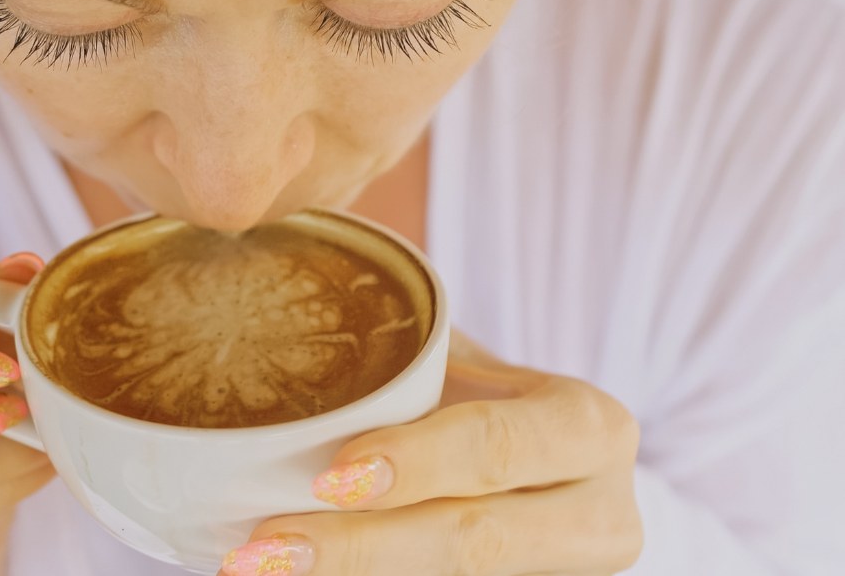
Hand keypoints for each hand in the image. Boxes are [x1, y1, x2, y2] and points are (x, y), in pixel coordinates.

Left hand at [220, 330, 642, 575]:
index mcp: (589, 427)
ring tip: (263, 566)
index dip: (417, 463)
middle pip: (475, 542)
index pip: (498, 446)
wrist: (544, 468)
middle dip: (361, 549)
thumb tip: (269, 315)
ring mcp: (568, 572)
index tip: (328, 474)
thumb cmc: (481, 400)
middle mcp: (600, 512)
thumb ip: (402, 356)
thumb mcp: (464, 366)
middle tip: (265, 547)